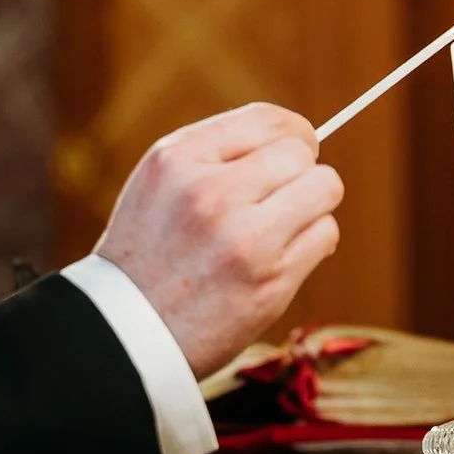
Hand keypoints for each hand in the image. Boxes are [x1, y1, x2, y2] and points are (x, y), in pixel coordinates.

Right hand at [89, 102, 344, 376]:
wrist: (128, 334)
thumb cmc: (149, 255)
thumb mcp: (160, 184)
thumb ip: (218, 154)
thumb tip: (298, 139)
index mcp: (178, 160)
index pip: (267, 119)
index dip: (294, 133)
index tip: (297, 149)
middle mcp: (210, 193)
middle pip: (301, 153)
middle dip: (301, 173)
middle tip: (282, 198)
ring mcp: (243, 239)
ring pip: (324, 189)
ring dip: (311, 207)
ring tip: (281, 228)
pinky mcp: (270, 281)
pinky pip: (325, 235)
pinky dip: (312, 244)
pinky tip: (280, 258)